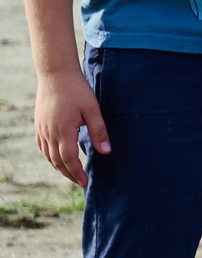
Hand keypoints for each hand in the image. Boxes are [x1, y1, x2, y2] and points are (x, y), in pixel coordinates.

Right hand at [32, 69, 107, 189]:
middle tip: (80, 182)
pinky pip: (41, 146)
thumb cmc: (77, 90)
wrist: (56, 74)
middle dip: (69, 174)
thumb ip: (99, 131)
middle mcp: (49, 133)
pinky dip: (49, 155)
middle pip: (57, 161)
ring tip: (71, 173)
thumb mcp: (92, 109)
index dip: (77, 173)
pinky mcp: (38, 124)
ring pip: (48, 155)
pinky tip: (56, 158)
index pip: (69, 160)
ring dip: (59, 166)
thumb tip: (106, 152)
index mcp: (63, 131)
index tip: (86, 183)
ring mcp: (41, 129)